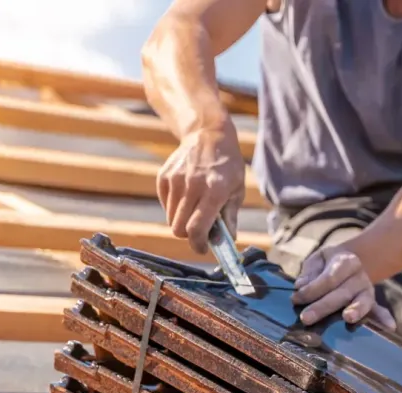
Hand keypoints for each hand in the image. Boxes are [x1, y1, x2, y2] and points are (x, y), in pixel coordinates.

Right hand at [157, 121, 245, 253]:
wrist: (208, 135)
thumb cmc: (228, 166)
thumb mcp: (237, 190)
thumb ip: (230, 218)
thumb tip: (227, 244)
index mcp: (214, 191)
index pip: (197, 228)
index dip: (198, 244)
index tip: (203, 249)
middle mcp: (192, 185)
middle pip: (179, 228)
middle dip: (189, 236)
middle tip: (200, 233)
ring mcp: (175, 180)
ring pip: (171, 219)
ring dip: (182, 222)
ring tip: (196, 211)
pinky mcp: (164, 176)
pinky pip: (165, 205)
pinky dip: (175, 209)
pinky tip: (187, 197)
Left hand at [291, 245, 396, 329]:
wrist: (352, 262)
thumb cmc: (329, 263)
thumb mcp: (318, 260)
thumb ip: (309, 272)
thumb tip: (300, 285)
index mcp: (346, 261)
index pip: (328, 277)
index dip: (312, 289)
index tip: (295, 298)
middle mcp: (359, 276)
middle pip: (342, 292)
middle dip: (323, 306)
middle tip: (306, 318)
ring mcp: (367, 290)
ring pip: (362, 301)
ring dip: (356, 310)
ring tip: (348, 318)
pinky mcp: (371, 303)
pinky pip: (379, 311)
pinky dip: (385, 319)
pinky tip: (390, 328)